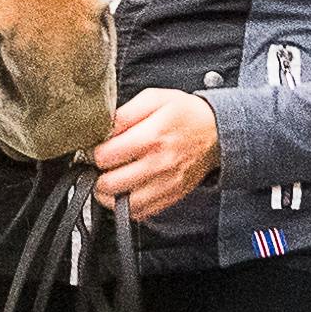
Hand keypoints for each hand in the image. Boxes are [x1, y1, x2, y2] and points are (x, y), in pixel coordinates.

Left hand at [90, 87, 219, 222]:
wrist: (217, 132)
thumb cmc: (185, 113)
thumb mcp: (154, 98)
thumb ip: (125, 112)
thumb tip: (104, 127)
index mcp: (152, 136)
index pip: (106, 156)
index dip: (94, 153)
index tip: (95, 149)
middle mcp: (159, 164)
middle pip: (110, 184)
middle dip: (97, 175)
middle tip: (100, 167)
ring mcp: (166, 184)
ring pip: (123, 204)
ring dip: (108, 195)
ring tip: (108, 180)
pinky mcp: (171, 196)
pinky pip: (141, 213)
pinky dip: (127, 206)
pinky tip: (125, 191)